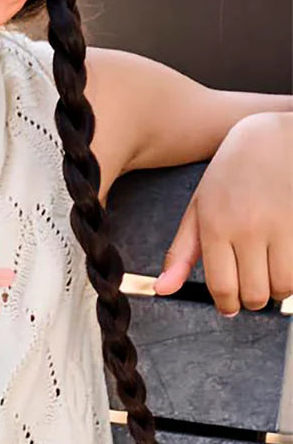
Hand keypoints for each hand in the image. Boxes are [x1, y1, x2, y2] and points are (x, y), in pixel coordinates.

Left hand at [154, 112, 292, 315]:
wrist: (273, 138)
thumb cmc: (231, 173)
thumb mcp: (198, 209)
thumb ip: (181, 253)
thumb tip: (163, 290)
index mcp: (217, 226)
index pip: (222, 286)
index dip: (227, 304)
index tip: (230, 305)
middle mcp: (249, 227)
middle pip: (254, 293)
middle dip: (251, 300)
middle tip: (250, 290)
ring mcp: (282, 225)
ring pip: (284, 286)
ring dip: (277, 290)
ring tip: (269, 275)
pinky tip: (285, 262)